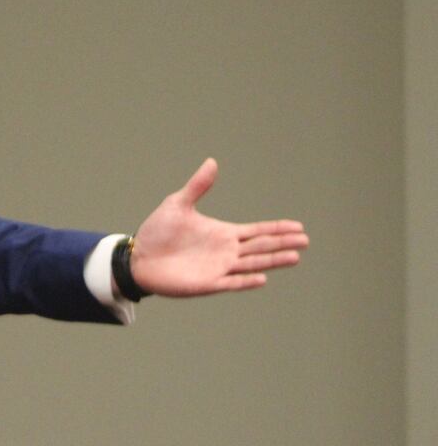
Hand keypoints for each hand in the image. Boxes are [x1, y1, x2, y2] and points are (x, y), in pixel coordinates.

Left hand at [130, 158, 307, 296]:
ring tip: (295, 257)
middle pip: (261, 247)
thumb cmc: (158, 232)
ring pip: (252, 264)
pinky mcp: (207, 283)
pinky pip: (231, 282)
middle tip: (306, 240)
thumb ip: (197, 186)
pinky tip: (262, 278)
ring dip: (273, 261)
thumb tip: (212, 162)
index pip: (257, 231)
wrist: (138, 257)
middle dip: (283, 243)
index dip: (277, 229)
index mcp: (223, 233)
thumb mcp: (178, 204)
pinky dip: (246, 280)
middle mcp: (226, 251)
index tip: (299, 227)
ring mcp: (219, 268)